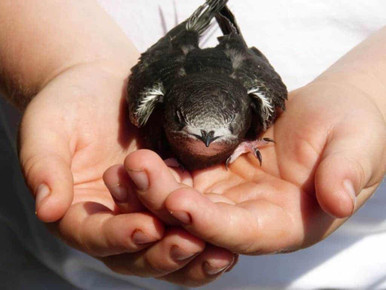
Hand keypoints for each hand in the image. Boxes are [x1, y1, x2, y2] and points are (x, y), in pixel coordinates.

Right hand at [18, 62, 234, 285]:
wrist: (100, 84)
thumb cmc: (68, 103)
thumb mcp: (47, 129)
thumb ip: (43, 167)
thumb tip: (46, 209)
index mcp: (78, 213)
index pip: (94, 236)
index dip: (118, 236)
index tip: (145, 228)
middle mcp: (113, 221)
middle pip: (136, 253)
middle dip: (164, 252)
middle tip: (192, 245)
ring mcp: (145, 211)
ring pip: (167, 246)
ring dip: (193, 255)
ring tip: (222, 253)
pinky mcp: (172, 197)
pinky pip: (190, 222)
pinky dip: (208, 231)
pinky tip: (232, 235)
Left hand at [105, 80, 384, 254]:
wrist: (333, 114)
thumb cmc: (352, 130)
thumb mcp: (356, 146)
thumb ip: (346, 173)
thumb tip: (338, 200)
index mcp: (286, 223)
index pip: (243, 232)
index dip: (210, 222)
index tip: (179, 202)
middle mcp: (251, 217)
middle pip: (202, 220)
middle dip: (166, 200)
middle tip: (137, 171)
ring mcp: (230, 196)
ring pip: (184, 199)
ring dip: (153, 188)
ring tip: (128, 164)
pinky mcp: (217, 173)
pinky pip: (183, 176)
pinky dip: (160, 171)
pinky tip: (137, 158)